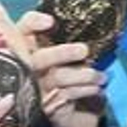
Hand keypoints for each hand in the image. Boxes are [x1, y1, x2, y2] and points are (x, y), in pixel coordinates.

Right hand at [18, 10, 106, 126]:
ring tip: (101, 76)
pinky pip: (66, 95)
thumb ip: (62, 36)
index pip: (24, 29)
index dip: (33, 23)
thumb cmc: (55, 69)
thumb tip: (86, 26)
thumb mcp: (56, 50)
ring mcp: (34, 87)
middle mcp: (26, 66)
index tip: (50, 22)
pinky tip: (97, 88)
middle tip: (83, 50)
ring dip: (84, 75)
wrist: (54, 104)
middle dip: (61, 53)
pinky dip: (84, 90)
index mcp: (25, 46)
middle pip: (39, 57)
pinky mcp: (44, 105)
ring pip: (57, 77)